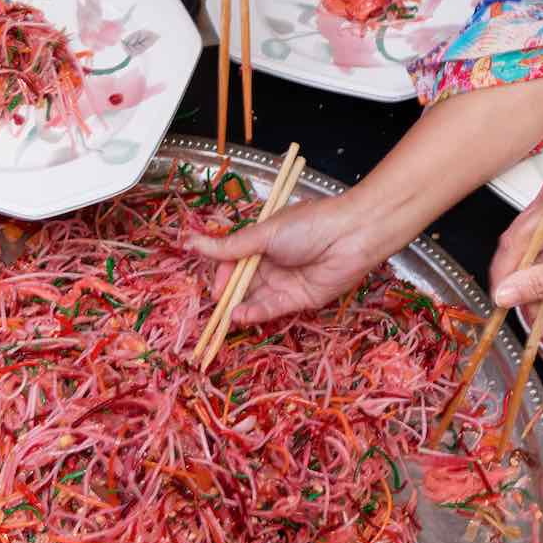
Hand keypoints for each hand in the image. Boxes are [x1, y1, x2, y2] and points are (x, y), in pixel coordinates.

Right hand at [185, 191, 386, 328]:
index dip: (222, 275)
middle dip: (229, 296)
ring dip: (241, 308)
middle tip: (216, 307)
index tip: (214, 287)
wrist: (351, 235)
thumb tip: (191, 242)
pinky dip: (256, 313)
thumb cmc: (307, 225)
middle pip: (244, 283)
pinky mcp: (300, 299)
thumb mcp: (263, 234)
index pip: (234, 261)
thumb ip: (229, 247)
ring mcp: (286, 282)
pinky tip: (241, 316)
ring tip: (227, 317)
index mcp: (262, 241)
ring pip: (256, 298)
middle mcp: (273, 262)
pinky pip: (273, 308)